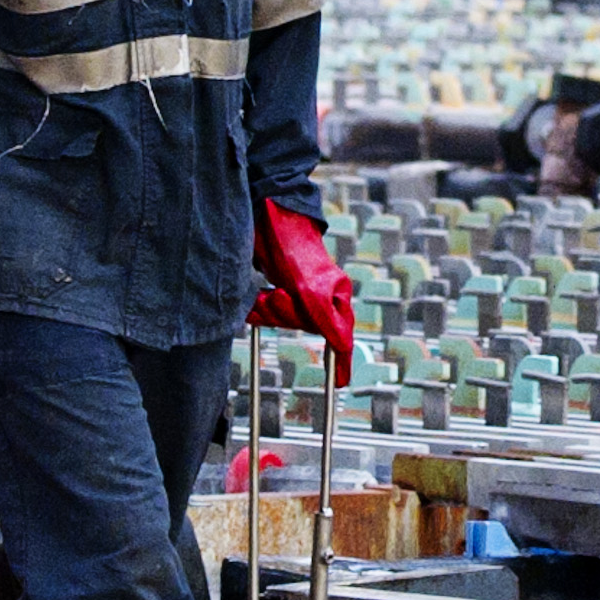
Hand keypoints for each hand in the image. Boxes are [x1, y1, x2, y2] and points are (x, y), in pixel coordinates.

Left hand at [247, 203, 354, 363]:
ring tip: (264, 293)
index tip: (339, 383)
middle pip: (302, 326)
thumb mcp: (311, 287)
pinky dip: (258, 308)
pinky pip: (265, 312)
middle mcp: (317, 295)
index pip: (340, 333)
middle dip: (285, 315)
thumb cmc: (294, 246)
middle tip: (277, 296)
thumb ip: (326, 317)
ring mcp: (295, 292)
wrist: (266, 215)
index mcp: (334, 294)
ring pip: (280, 319)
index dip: (340, 360)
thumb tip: (343, 344)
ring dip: (268, 310)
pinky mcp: (274, 288)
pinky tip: (256, 298)